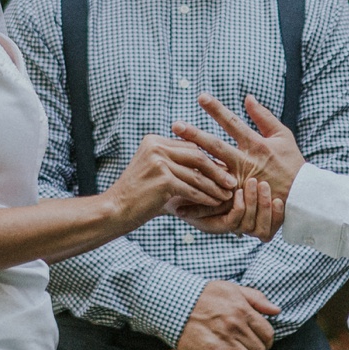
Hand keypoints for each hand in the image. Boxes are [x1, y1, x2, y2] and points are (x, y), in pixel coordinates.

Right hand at [107, 133, 236, 226]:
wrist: (116, 209)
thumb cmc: (139, 195)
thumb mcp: (157, 172)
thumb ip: (177, 164)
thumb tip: (209, 164)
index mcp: (155, 140)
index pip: (190, 146)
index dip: (210, 158)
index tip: (225, 169)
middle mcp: (156, 146)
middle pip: (197, 155)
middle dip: (217, 170)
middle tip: (232, 181)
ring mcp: (158, 161)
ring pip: (197, 174)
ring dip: (214, 186)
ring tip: (227, 195)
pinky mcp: (162, 179)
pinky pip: (192, 188)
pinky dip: (205, 197)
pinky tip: (215, 203)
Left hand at [172, 94, 305, 228]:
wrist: (302, 196)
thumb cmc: (292, 162)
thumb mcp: (283, 135)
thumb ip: (264, 116)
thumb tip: (247, 97)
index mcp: (256, 144)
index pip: (232, 123)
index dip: (216, 109)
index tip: (200, 96)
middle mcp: (246, 162)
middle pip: (216, 146)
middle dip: (195, 135)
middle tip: (175, 125)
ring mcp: (241, 182)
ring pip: (212, 172)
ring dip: (191, 167)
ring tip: (170, 161)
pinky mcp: (239, 200)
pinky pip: (215, 199)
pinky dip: (198, 198)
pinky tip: (179, 195)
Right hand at [174, 280, 280, 349]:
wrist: (175, 303)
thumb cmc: (203, 294)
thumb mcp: (231, 288)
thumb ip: (256, 298)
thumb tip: (276, 310)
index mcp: (243, 309)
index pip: (268, 333)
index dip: (267, 341)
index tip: (262, 344)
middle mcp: (236, 325)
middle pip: (259, 349)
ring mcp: (225, 340)